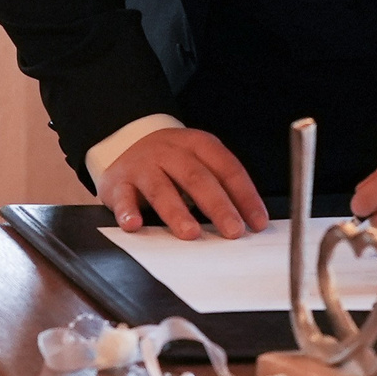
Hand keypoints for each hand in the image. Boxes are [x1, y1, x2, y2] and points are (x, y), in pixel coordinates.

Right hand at [98, 127, 269, 240]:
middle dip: (218, 206)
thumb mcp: (198, 161)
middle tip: (232, 231)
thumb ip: (220, 186)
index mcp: (198, 144)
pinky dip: (127, 212)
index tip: (257, 222)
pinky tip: (134, 225)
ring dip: (177, 213)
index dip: (245, 196)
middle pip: (197, 178)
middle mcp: (170, 152)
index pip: (227, 169)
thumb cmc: (171, 162)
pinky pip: (123, 197)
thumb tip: (249, 221)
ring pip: (161, 189)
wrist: (126, 142)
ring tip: (191, 233)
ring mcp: (143, 165)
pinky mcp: (119, 181)